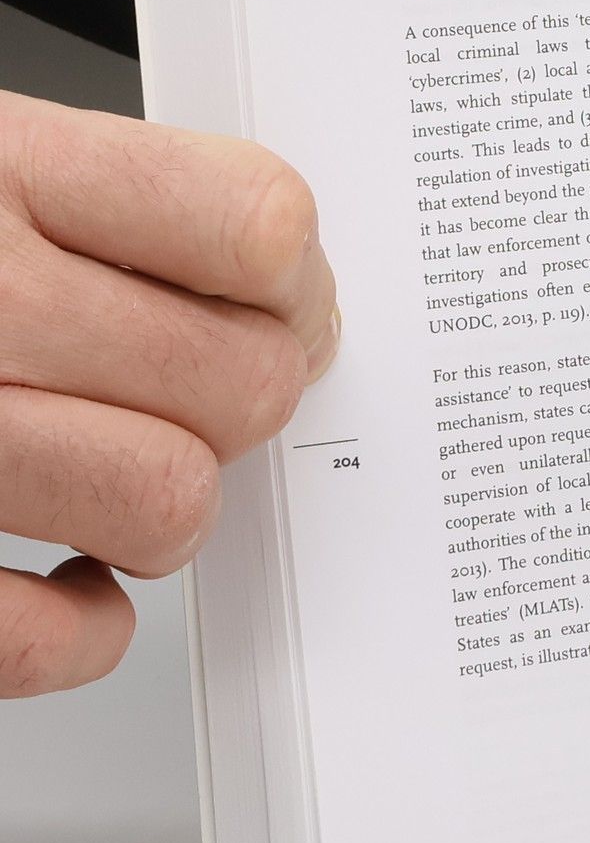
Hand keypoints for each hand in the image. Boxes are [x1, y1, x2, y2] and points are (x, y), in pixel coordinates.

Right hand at [0, 90, 335, 695]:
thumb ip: (107, 206)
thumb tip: (282, 290)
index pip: (254, 228)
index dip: (292, 283)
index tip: (276, 305)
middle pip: (241, 386)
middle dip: (236, 405)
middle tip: (187, 399)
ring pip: (167, 505)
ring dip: (156, 509)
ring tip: (102, 473)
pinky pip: (48, 636)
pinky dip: (73, 627)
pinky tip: (44, 570)